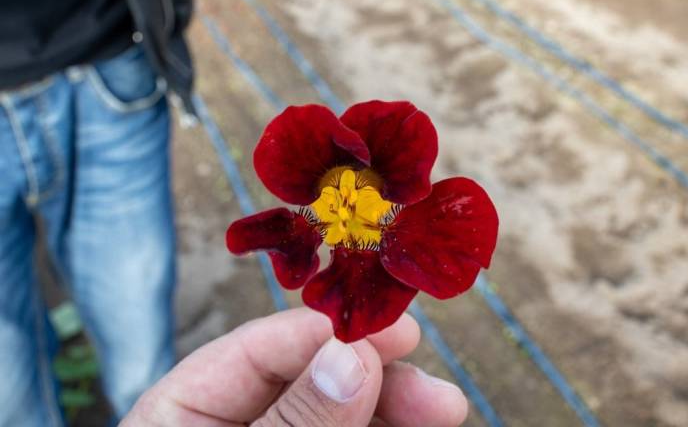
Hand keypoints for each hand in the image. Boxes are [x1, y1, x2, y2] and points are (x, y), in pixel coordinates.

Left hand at [121, 307, 467, 425]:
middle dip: (378, 385)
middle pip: (310, 384)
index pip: (257, 351)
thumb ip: (292, 423)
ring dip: (391, 419)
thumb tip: (350, 357)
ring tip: (441, 416)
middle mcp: (230, 425)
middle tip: (441, 401)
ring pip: (341, 420)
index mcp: (183, 412)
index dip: (327, 335)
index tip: (398, 336)